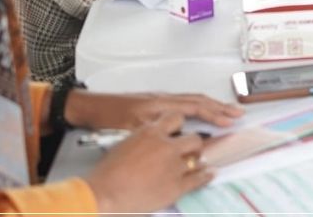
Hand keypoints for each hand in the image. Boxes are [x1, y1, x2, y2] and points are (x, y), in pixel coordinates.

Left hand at [65, 90, 243, 130]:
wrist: (91, 107)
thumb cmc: (108, 118)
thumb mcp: (132, 129)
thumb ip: (157, 133)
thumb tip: (178, 138)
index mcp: (161, 104)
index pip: (196, 106)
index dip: (215, 114)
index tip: (229, 120)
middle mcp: (164, 98)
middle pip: (199, 99)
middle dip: (220, 106)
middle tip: (238, 113)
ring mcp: (161, 99)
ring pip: (193, 100)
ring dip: (211, 105)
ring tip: (225, 112)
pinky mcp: (156, 103)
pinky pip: (185, 102)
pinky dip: (198, 106)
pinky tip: (200, 113)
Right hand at [85, 113, 211, 214]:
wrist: (104, 194)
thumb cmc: (107, 173)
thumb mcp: (126, 144)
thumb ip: (145, 139)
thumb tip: (152, 142)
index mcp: (151, 132)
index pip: (176, 118)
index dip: (179, 125)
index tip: (181, 130)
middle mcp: (167, 146)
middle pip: (193, 138)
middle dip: (191, 144)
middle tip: (189, 150)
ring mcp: (174, 166)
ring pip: (197, 158)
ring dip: (196, 160)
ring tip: (196, 163)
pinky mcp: (177, 186)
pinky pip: (198, 179)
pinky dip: (205, 176)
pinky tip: (208, 174)